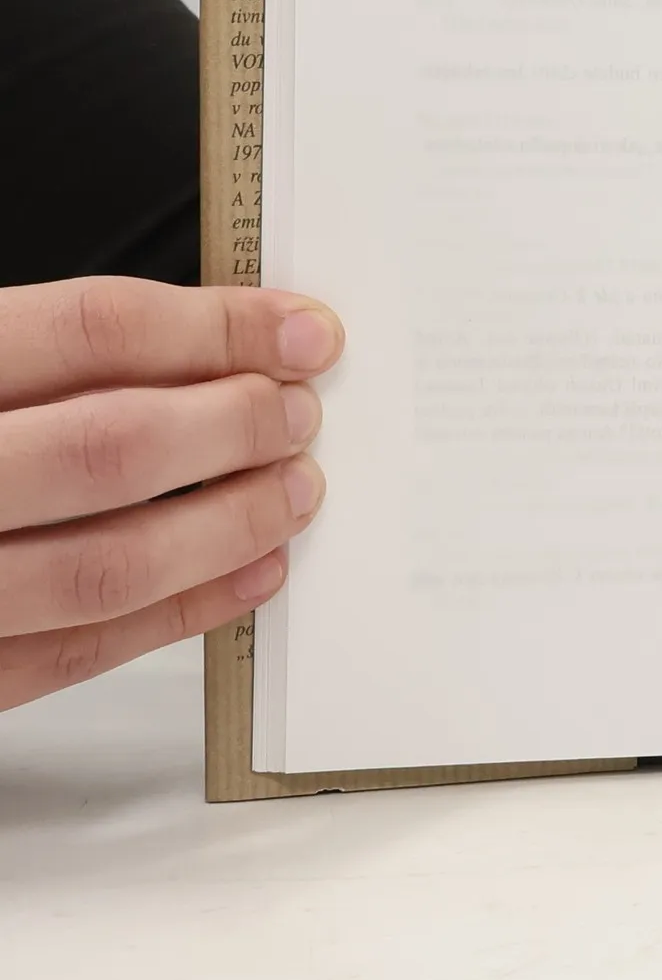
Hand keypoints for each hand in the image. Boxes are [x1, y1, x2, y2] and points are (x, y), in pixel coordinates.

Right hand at [0, 278, 342, 710]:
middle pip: (110, 446)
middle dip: (235, 425)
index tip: (302, 331)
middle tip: (301, 411)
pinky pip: (73, 652)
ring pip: (105, 562)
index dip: (217, 327)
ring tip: (296, 488)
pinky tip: (248, 574)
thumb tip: (208, 334)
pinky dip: (181, 612)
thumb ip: (41, 348)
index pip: (91, 330)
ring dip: (229, 524)